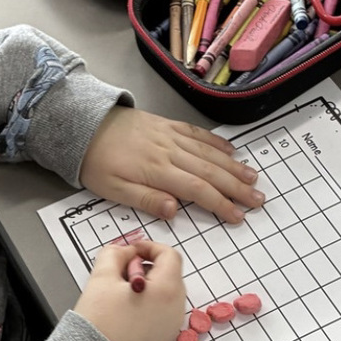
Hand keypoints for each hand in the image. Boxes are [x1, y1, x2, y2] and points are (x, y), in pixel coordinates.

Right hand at [72, 239, 184, 340]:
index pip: (169, 255)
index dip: (148, 247)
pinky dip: (147, 303)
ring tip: (119, 294)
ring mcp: (172, 325)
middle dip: (145, 267)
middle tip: (120, 274)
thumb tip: (124, 251)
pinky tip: (124, 310)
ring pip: (164, 293)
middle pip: (168, 274)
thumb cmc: (100, 323)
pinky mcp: (163, 339)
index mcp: (167, 289)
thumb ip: (114, 254)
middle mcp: (176, 307)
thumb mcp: (102, 278)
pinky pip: (161, 311)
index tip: (130, 251)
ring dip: (146, 285)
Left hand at [79, 106, 264, 224]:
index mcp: (157, 170)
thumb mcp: (113, 189)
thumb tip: (174, 210)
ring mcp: (170, 136)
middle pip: (210, 171)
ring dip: (233, 166)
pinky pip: (197, 133)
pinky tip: (230, 150)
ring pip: (209, 152)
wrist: (82, 124)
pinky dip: (216, 142)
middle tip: (258, 199)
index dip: (221, 204)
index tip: (238, 216)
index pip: (197, 190)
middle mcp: (169, 151)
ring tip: (253, 177)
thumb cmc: (95, 161)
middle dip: (237, 187)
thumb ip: (145, 199)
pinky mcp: (167, 125)